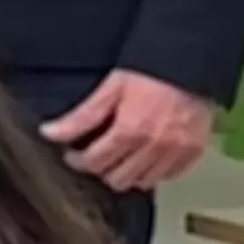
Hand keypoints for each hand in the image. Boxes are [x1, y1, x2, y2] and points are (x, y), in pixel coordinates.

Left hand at [39, 71, 217, 195]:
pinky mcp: (194, 152)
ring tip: (122, 155)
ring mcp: (176, 152)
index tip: (73, 153)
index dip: (78, 160)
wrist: (190, 60)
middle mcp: (154, 147)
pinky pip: (169, 177)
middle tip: (97, 154)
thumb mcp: (110, 88)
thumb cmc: (150, 70)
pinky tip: (146, 157)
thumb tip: (49, 133)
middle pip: (117, 179)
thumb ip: (81, 116)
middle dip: (102, 169)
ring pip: (143, 183)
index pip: (95, 163)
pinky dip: (155, 172)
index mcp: (130, 131)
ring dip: (128, 173)